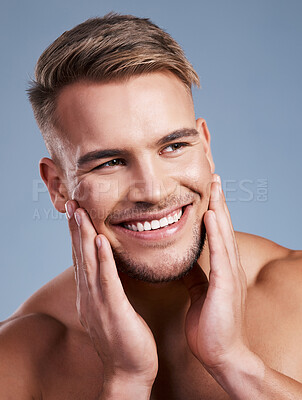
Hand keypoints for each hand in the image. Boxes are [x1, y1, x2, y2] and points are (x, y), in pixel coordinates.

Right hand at [65, 200, 157, 385]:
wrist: (130, 371)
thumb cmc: (127, 338)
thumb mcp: (113, 308)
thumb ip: (109, 288)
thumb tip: (111, 269)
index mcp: (90, 295)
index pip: (81, 259)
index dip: (77, 235)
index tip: (76, 213)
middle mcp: (88, 296)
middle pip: (80, 256)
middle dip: (75, 229)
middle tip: (71, 203)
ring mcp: (98, 303)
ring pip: (89, 263)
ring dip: (83, 236)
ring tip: (79, 213)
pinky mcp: (113, 310)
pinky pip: (106, 280)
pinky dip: (102, 259)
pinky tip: (99, 240)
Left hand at [182, 175, 248, 372]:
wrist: (221, 354)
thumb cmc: (209, 325)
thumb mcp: (199, 293)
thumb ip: (193, 274)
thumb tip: (182, 261)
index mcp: (220, 269)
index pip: (216, 233)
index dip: (212, 209)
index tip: (206, 189)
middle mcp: (227, 267)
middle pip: (223, 227)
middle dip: (218, 200)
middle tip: (213, 176)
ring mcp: (229, 275)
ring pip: (224, 234)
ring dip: (219, 207)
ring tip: (214, 185)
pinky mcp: (225, 286)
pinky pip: (219, 254)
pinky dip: (216, 232)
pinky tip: (211, 214)